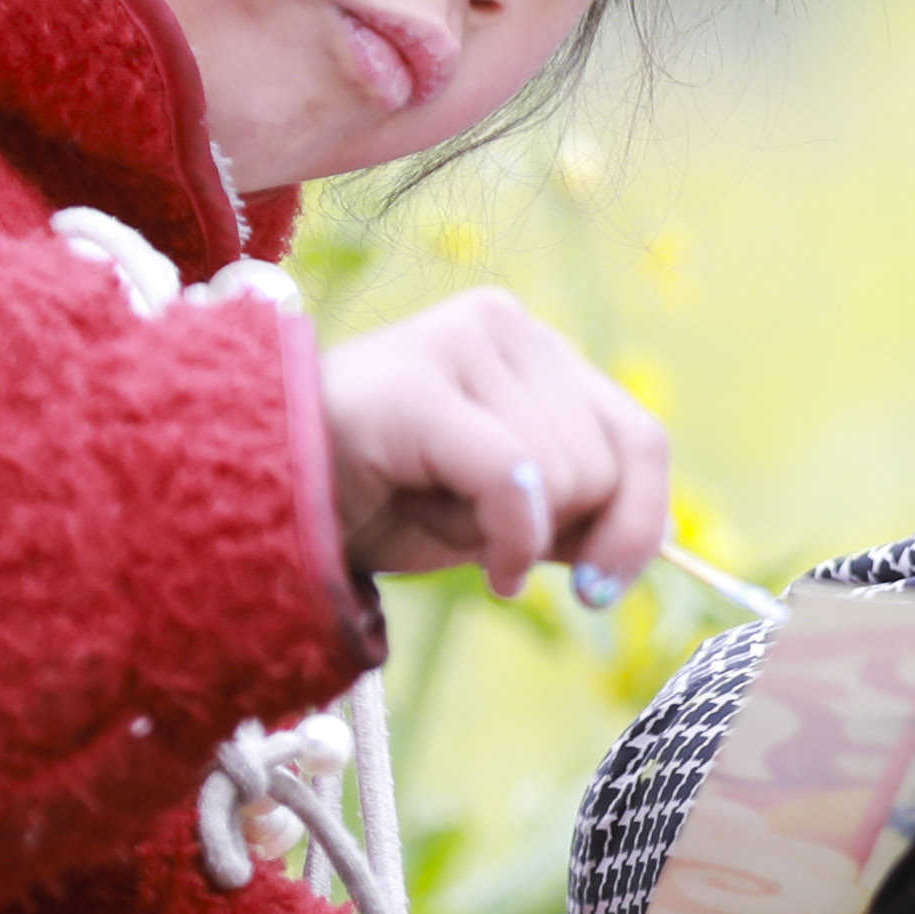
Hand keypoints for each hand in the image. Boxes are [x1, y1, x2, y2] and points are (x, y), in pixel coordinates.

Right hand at [320, 288, 668, 600]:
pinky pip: (513, 480)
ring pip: (560, 479)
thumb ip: (575, 515)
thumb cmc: (380, 504)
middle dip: (548, 530)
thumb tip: (648, 548)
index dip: (639, 522)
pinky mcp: (419, 383)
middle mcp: (505, 324)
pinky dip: (507, 541)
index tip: (599, 588)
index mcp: (533, 347)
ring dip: (500, 532)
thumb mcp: (502, 515)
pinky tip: (477, 565)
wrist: (266, 505)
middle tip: (465, 526)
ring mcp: (460, 342)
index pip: (638, 436)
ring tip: (428, 508)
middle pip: (603, 466)